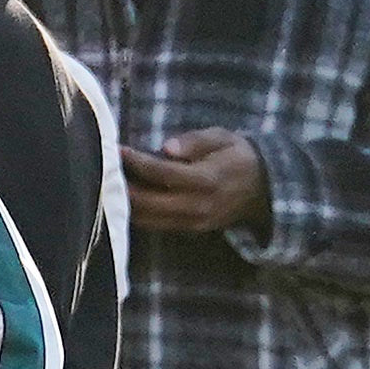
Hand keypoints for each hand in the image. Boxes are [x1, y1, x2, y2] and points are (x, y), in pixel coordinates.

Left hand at [121, 129, 267, 236]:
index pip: (162, 174)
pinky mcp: (189, 230)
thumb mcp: (223, 138)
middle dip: (123, 187)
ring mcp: (193, 222)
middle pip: (148, 203)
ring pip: (148, 219)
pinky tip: (126, 199)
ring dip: (126, 204)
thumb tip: (167, 148)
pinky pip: (156, 225)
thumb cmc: (238, 156)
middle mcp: (197, 206)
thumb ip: (196, 141)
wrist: (263, 189)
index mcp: (206, 180)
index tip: (118, 150)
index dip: (136, 162)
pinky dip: (138, 214)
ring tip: (111, 183)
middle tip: (106, 168)